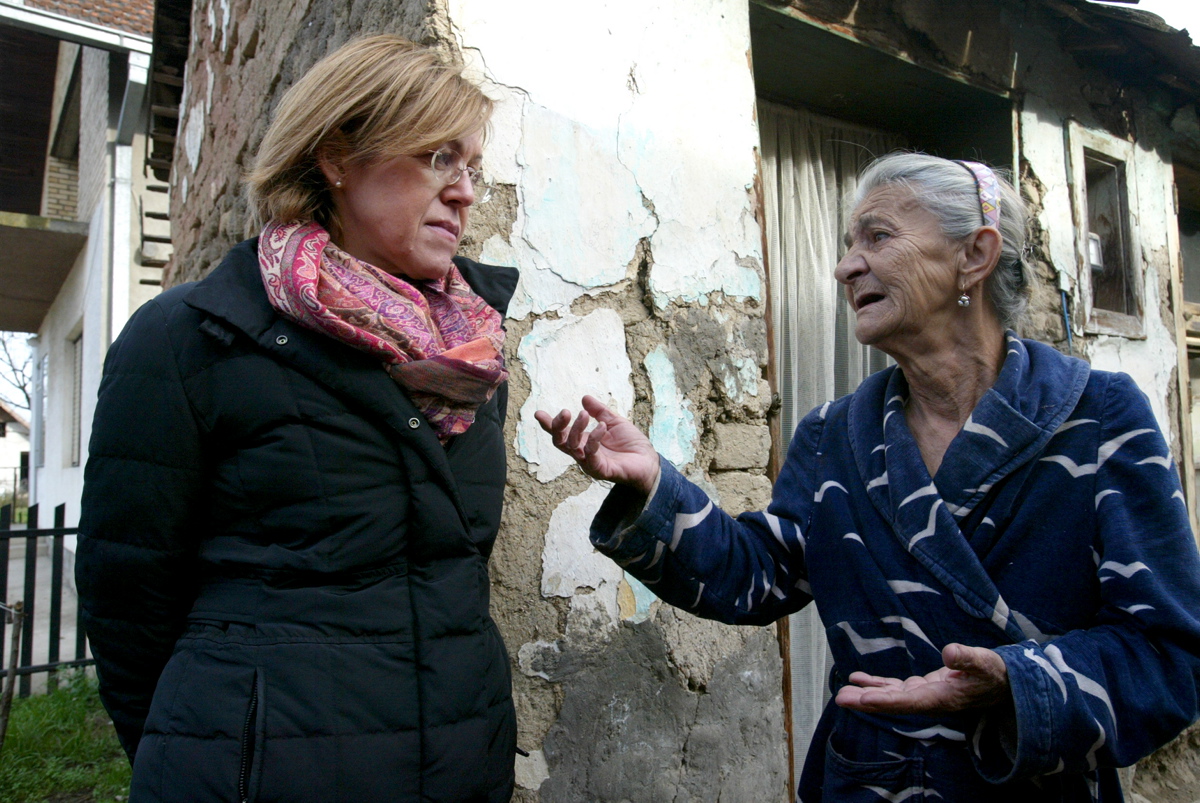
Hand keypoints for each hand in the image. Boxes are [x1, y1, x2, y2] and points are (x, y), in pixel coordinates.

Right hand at [534, 395, 659, 494]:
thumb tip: (585, 398)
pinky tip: (602, 427)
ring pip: (572, 447)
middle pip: (560, 442)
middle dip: (557, 426)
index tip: (538, 413)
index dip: (549, 424)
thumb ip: (600, 412)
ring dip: (576, 429)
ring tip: (585, 414)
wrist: (649, 461)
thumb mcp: (614, 422)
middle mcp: (582, 453)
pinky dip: (593, 439)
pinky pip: (590, 455)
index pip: (561, 434)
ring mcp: (590, 463)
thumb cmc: (631, 444)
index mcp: (583, 442)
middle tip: (565, 411)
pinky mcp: (600, 470)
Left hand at [834, 643, 1009, 714]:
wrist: (1004, 684)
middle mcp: (930, 700)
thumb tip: (949, 651)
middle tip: (841, 699)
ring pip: (891, 696)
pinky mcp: (924, 688)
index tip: (863, 700)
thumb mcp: (986, 662)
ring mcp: (926, 695)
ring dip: (867, 693)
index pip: (910, 701)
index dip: (886, 701)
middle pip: (894, 703)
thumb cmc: (995, 673)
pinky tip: (858, 680)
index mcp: (943, 698)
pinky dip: (877, 685)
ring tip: (842, 692)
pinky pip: (896, 689)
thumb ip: (968, 657)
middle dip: (867, 701)